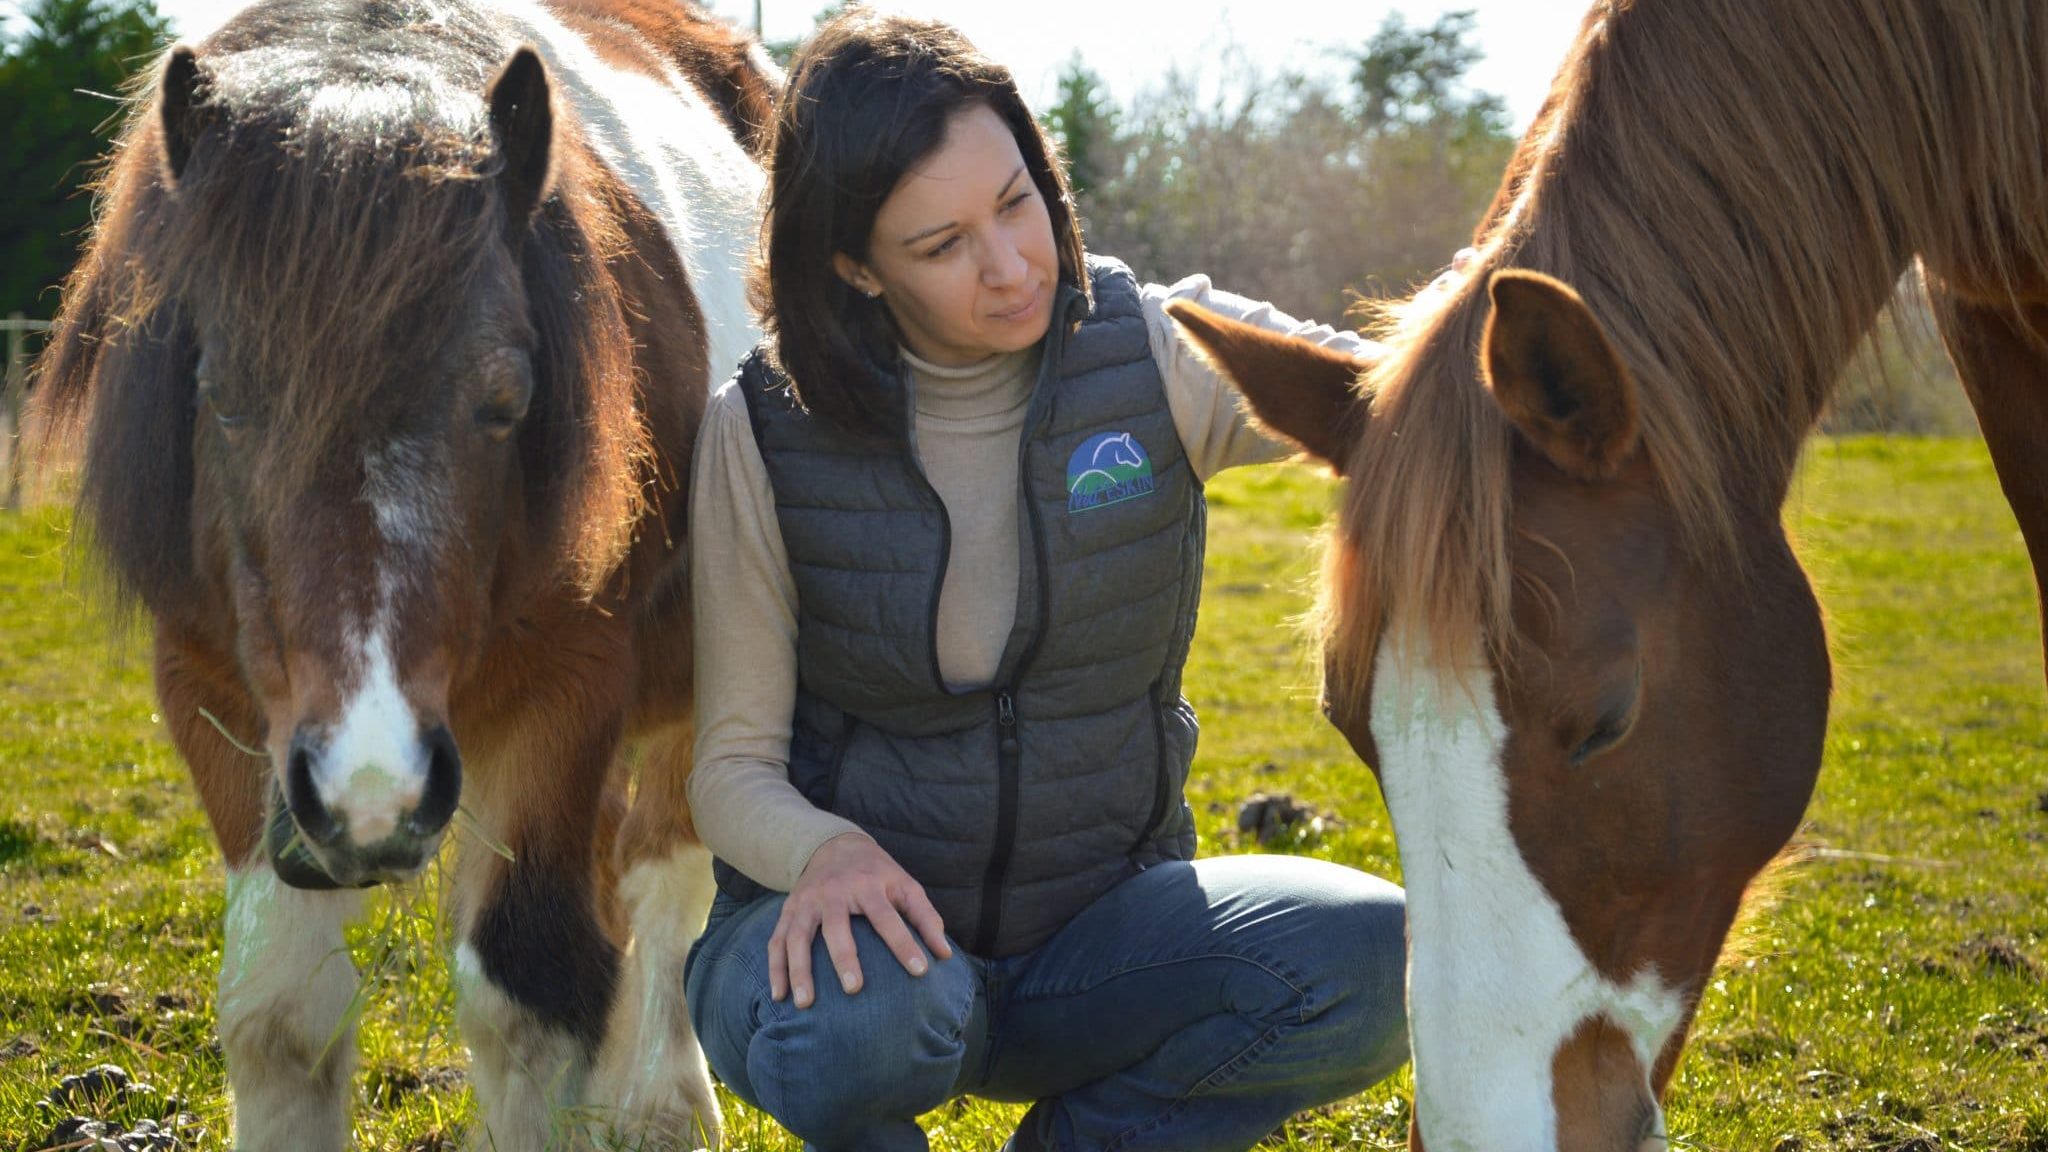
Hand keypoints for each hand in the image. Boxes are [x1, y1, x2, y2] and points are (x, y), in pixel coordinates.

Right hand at [770, 832, 952, 1008]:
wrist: (834, 845)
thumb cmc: (877, 873)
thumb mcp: (905, 885)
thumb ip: (925, 918)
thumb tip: (945, 955)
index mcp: (868, 885)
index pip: (887, 918)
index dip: (904, 944)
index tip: (920, 971)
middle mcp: (834, 892)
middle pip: (836, 927)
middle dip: (844, 958)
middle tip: (854, 989)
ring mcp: (807, 901)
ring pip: (798, 936)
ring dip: (799, 970)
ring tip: (805, 1003)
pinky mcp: (789, 910)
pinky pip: (777, 941)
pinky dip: (775, 968)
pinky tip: (779, 996)